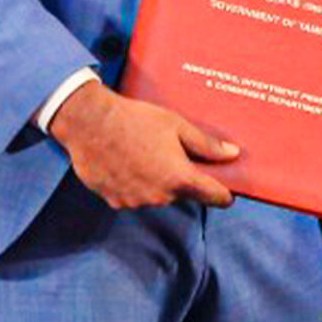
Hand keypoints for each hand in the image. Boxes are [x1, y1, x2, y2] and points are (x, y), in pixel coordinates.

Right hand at [46, 81, 237, 209]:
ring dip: (157, 182)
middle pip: (183, 194)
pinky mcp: (114, 201)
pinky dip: (135, 185)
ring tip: (145, 154)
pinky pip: (134, 196)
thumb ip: (207, 145)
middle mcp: (159, 197)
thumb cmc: (135, 120)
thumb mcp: (177, 126)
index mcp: (179, 178)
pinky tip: (127, 162)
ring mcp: (135, 201)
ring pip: (157, 196)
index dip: (224, 194)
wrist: (89, 123)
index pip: (214, 198)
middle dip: (183, 179)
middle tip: (173, 154)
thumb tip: (232, 154)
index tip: (227, 190)